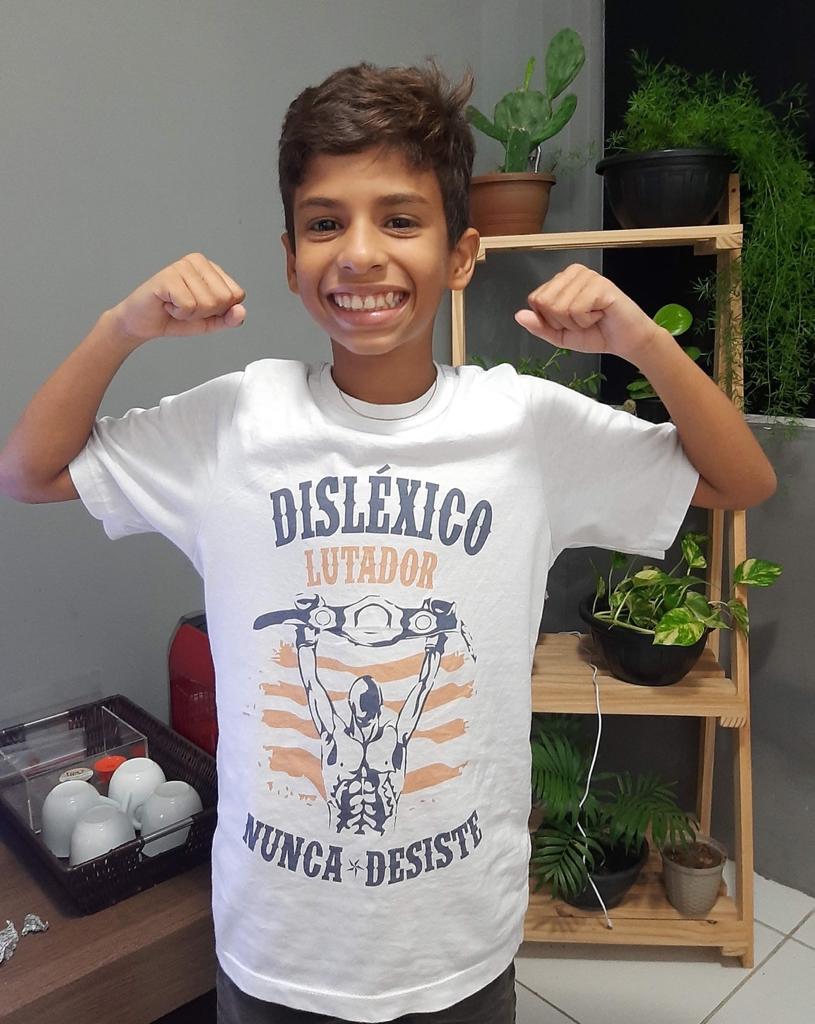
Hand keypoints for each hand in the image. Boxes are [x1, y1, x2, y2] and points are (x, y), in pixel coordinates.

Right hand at [108, 252, 246, 344]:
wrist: (143, 323)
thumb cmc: (175, 317)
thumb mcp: (209, 322)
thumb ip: (229, 319)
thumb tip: (241, 311)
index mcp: (211, 268)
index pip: (237, 295)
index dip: (220, 311)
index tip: (200, 307)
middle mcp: (198, 261)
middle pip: (224, 299)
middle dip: (206, 313)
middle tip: (186, 307)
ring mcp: (182, 266)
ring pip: (207, 303)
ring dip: (190, 314)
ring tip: (175, 305)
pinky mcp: (168, 276)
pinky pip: (189, 306)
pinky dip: (178, 313)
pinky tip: (167, 304)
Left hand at [514, 263, 659, 363]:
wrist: (624, 341)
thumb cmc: (596, 333)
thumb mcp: (559, 335)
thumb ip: (539, 326)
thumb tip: (519, 315)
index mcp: (560, 281)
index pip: (535, 300)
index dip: (550, 320)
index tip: (568, 322)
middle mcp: (572, 273)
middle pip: (544, 303)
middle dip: (561, 322)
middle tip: (581, 321)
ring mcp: (586, 276)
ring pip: (560, 307)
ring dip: (576, 323)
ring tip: (592, 317)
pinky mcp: (600, 284)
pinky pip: (577, 309)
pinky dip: (587, 320)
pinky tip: (600, 315)